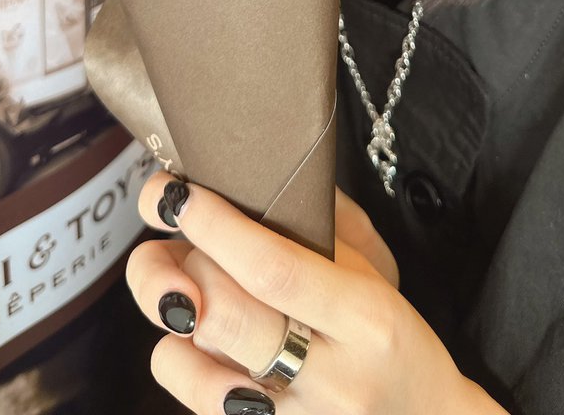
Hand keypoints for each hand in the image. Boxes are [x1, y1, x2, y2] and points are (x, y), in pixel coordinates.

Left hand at [127, 172, 507, 413]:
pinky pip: (192, 399)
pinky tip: (200, 339)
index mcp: (366, 319)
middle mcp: (330, 379)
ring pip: (191, 363)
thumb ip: (320, 226)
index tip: (178, 194)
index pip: (274, 269)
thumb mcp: (376, 275)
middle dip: (178, 264)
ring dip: (171, 312)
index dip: (216, 227)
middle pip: (223, 314)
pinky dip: (181, 358)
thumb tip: (247, 172)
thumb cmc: (392, 341)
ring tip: (186, 288)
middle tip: (173, 235)